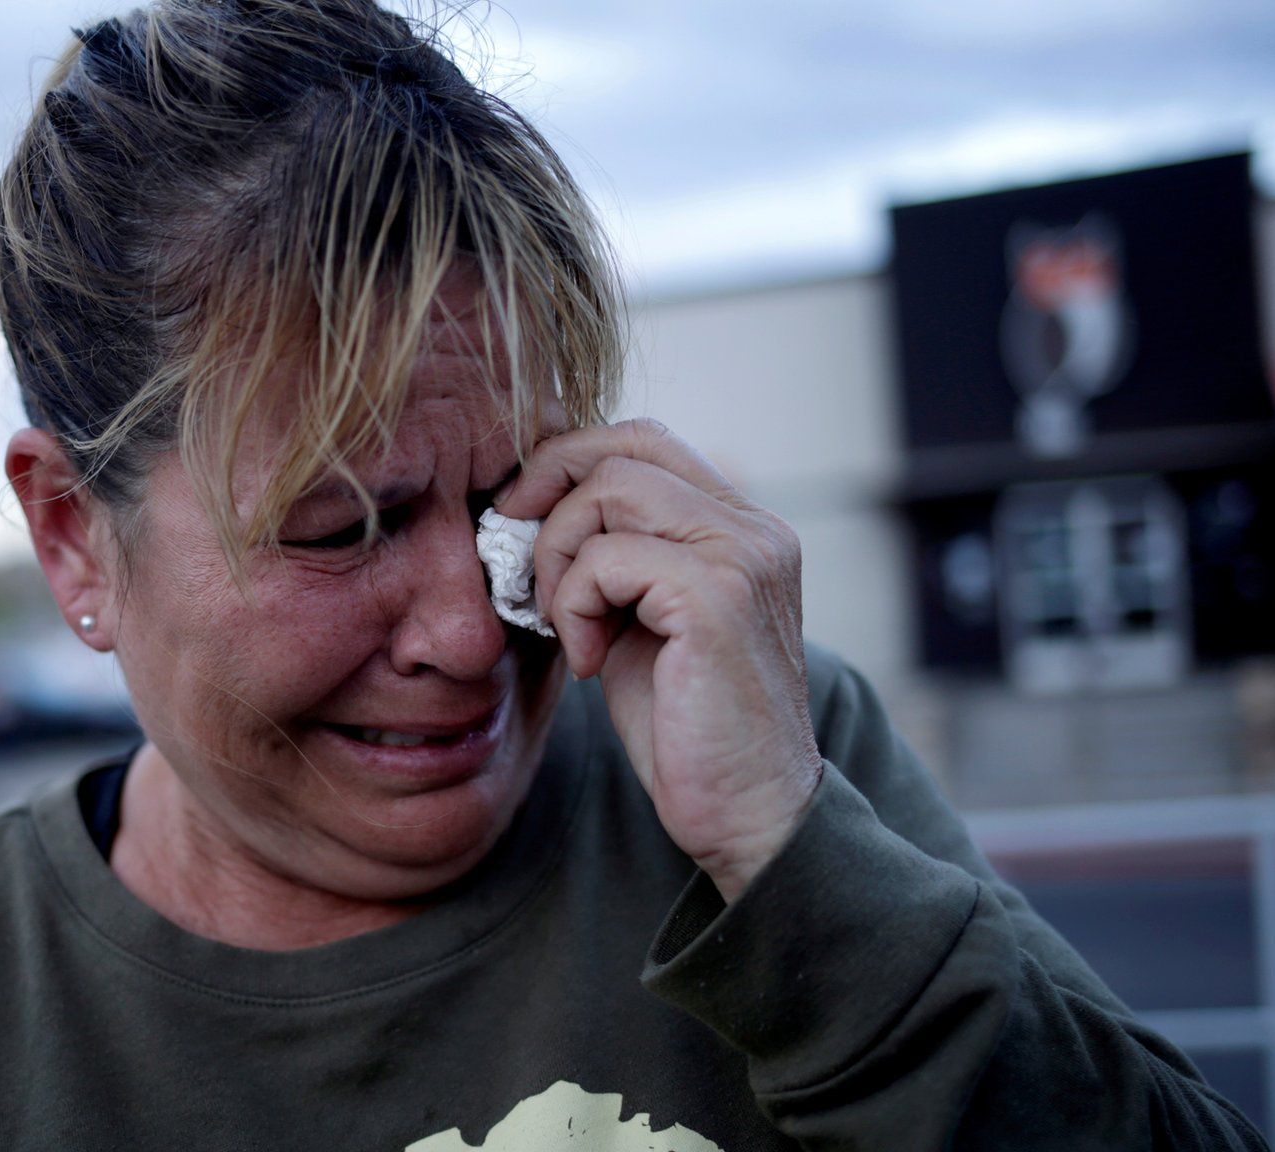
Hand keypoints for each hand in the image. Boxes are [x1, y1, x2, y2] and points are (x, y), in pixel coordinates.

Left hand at [493, 419, 823, 900]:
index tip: (519, 516)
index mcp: (743, 526)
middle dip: (547, 496)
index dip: (567, 462)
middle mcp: (755, 527)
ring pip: (607, 491)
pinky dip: (574, 605)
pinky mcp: (718, 597)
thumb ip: (614, 557)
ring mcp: (743, 556)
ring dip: (558, 558)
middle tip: (521, 568)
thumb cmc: (685, 728)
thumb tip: (532, 507)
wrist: (747, 815)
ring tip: (567, 626)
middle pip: (621, 449)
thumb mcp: (641, 621)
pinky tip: (592, 663)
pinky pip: (606, 557)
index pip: (643, 440)